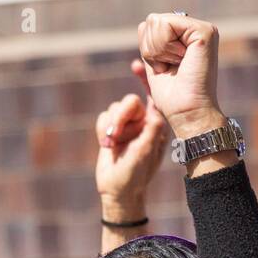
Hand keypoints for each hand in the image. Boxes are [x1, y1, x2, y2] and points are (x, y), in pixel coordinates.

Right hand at [96, 60, 168, 220]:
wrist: (117, 192)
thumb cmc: (135, 176)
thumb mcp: (145, 154)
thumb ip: (150, 132)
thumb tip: (156, 111)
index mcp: (154, 126)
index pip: (152, 98)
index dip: (145, 81)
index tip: (135, 66)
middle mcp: (141, 122)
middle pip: (129, 102)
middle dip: (121, 116)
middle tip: (115, 134)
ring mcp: (126, 126)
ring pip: (114, 108)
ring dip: (110, 126)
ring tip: (112, 145)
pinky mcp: (111, 129)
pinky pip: (103, 117)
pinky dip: (102, 129)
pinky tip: (106, 145)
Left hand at [136, 13, 223, 139]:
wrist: (188, 114)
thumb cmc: (173, 98)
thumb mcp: (155, 64)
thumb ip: (151, 43)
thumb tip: (142, 26)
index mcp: (187, 36)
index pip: (152, 25)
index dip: (149, 49)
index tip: (166, 69)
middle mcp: (197, 30)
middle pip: (153, 21)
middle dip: (152, 49)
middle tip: (171, 68)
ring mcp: (203, 29)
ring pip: (157, 21)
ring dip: (159, 51)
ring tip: (177, 66)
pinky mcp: (205, 32)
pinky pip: (165, 24)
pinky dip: (164, 48)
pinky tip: (181, 61)